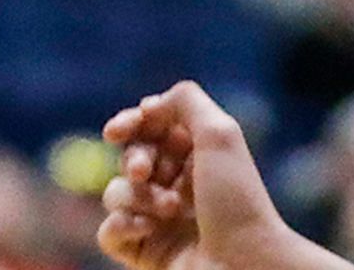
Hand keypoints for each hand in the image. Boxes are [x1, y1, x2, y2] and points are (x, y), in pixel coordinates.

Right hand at [98, 83, 318, 269]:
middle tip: (145, 172)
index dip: (129, 124)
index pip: (148, 129)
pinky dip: (122, 226)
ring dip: (137, 196)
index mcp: (195, 155)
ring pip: (116, 193)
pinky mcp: (144, 252)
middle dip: (134, 160)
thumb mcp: (219, 133)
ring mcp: (158, 220)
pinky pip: (109, 232)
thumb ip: (184, 101)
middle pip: (130, 158)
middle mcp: (176, 185)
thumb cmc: (236, 199)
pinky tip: (147, 229)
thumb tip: (149, 105)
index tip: (116, 131)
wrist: (244, 263)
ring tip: (169, 210)